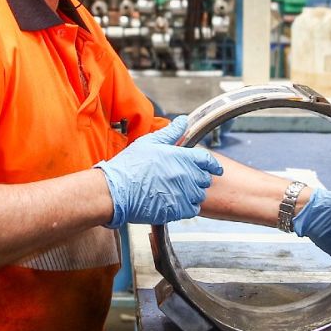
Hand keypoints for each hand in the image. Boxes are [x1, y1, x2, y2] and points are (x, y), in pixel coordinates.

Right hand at [96, 115, 222, 227]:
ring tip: (178, 191)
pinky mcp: (176, 210)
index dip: (212, 165)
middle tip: (185, 178)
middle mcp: (186, 175)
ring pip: (199, 195)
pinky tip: (176, 202)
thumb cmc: (130, 166)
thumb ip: (171, 133)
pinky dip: (188, 206)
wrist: (116, 191)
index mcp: (181, 157)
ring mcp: (182, 194)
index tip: (214, 168)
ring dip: (193, 193)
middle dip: (198, 178)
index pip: (207, 160)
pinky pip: (192, 209)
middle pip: (204, 178)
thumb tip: (183, 121)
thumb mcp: (149, 143)